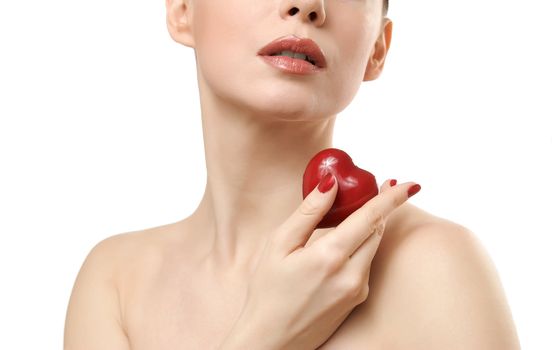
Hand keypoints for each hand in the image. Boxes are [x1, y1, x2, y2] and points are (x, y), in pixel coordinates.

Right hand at [219, 177, 420, 349]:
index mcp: (331, 256)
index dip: (392, 197)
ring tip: (349, 216)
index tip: (411, 184)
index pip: (371, 217)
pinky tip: (339, 248)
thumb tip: (330, 182)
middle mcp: (352, 275)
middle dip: (380, 208)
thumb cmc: (268, 290)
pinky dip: (360, 248)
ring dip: (368, 228)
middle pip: (377, 230)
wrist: (272, 340)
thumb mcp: (278, 245)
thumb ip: (308, 212)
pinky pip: (365, 264)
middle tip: (376, 188)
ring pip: (372, 247)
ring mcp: (358, 290)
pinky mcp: (357, 300)